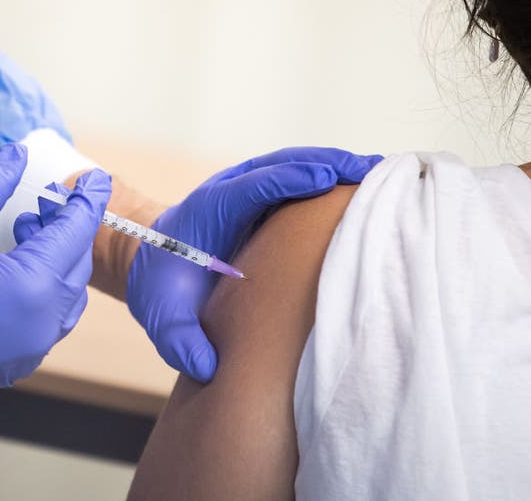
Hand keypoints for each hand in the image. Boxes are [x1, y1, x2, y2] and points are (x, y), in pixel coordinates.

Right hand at [0, 144, 111, 413]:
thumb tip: (16, 156)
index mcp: (34, 287)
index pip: (76, 232)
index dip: (88, 201)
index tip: (98, 179)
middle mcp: (43, 323)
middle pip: (76, 266)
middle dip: (67, 231)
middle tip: (44, 205)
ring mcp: (31, 348)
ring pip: (65, 297)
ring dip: (55, 262)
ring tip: (23, 234)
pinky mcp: (14, 364)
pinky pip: (46, 321)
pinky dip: (42, 291)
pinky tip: (11, 273)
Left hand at [128, 147, 382, 381]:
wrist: (150, 264)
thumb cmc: (161, 289)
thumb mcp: (161, 320)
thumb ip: (180, 342)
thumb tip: (208, 367)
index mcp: (209, 211)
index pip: (252, 187)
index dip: (289, 180)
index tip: (326, 180)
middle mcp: (230, 190)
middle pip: (282, 165)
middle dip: (327, 164)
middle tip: (373, 170)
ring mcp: (248, 189)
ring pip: (295, 166)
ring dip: (335, 166)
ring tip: (380, 172)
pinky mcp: (263, 198)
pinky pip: (298, 179)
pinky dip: (330, 177)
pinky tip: (363, 187)